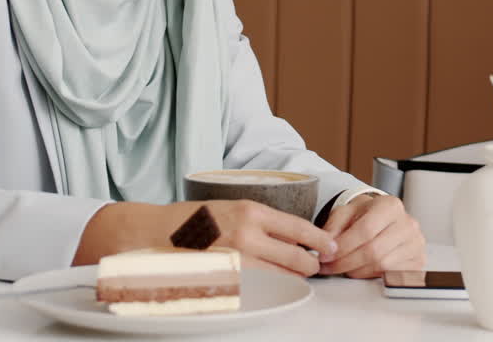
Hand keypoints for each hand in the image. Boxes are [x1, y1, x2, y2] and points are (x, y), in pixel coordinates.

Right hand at [185, 200, 336, 277]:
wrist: (162, 231)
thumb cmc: (199, 217)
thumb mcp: (236, 207)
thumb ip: (264, 221)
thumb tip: (294, 237)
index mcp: (252, 212)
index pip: (298, 228)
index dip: (319, 240)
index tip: (330, 246)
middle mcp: (247, 235)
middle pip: (296, 257)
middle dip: (311, 264)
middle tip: (315, 265)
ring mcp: (238, 259)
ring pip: (281, 275)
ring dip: (293, 276)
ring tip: (295, 273)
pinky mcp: (229, 277)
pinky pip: (262, 285)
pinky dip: (272, 284)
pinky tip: (273, 281)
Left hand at [318, 194, 424, 277]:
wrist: (385, 219)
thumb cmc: (366, 215)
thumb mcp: (346, 212)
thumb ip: (333, 226)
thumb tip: (326, 245)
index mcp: (390, 206)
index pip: (365, 230)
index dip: (343, 246)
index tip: (326, 256)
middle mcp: (408, 224)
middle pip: (373, 250)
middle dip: (346, 262)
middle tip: (329, 267)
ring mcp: (415, 244)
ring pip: (382, 265)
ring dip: (356, 271)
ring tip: (342, 268)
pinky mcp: (417, 261)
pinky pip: (391, 275)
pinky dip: (371, 276)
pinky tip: (359, 270)